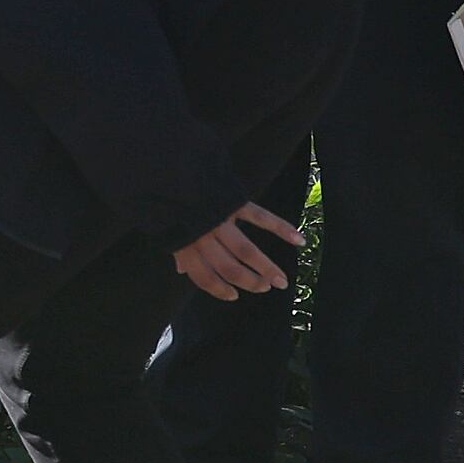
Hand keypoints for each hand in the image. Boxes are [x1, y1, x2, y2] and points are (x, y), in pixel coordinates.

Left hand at [171, 198, 302, 301]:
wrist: (171, 166)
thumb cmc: (168, 200)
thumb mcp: (165, 228)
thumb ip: (178, 249)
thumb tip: (182, 270)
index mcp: (185, 245)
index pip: (204, 276)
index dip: (219, 290)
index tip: (234, 296)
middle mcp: (203, 237)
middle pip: (230, 268)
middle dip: (250, 282)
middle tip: (265, 287)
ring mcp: (221, 220)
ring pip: (247, 251)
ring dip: (266, 268)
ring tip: (281, 280)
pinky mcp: (236, 202)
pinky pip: (261, 218)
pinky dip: (281, 229)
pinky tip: (298, 240)